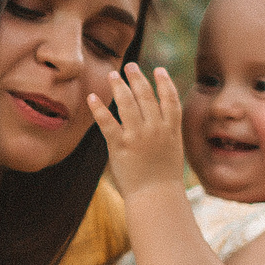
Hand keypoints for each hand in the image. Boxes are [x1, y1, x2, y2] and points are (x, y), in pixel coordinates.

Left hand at [90, 63, 186, 203]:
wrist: (156, 198)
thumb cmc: (164, 179)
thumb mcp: (173, 151)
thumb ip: (166, 132)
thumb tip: (158, 118)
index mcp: (171, 130)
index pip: (170, 99)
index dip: (165, 82)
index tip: (159, 70)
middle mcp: (156, 129)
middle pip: (146, 96)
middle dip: (137, 77)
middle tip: (130, 65)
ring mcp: (138, 136)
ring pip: (128, 103)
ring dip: (119, 86)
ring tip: (113, 75)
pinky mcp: (120, 146)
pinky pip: (107, 122)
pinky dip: (99, 108)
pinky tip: (92, 97)